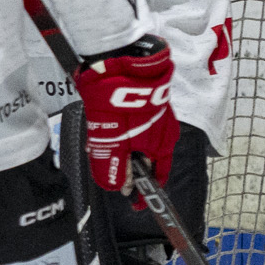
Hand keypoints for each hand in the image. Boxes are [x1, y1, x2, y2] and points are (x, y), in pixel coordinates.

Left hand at [76, 42, 177, 191]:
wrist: (121, 62)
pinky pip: (136, 124)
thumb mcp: (112, 142)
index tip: (133, 202)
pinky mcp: (147, 100)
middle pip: (146, 158)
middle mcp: (165, 131)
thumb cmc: (120, 104)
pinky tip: (103, 126)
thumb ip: (114, 167)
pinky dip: (121, 131)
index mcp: (163, 145)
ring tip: (99, 145)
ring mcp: (158, 114)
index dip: (145, 191)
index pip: (158, 177)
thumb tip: (118, 188)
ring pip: (138, 140)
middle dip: (125, 166)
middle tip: (105, 167)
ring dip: (120, 147)